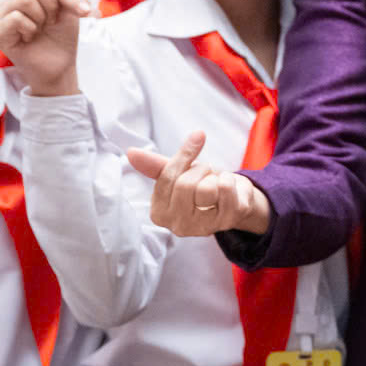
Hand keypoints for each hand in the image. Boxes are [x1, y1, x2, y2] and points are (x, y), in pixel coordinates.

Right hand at [0, 0, 90, 96]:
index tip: (86, 10)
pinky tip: (30, 38)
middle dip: (53, 5)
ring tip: (40, 29)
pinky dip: (31, 28)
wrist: (59, 67)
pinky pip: (16, 18)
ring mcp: (2, 15)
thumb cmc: (61, 36)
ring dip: (41, 18)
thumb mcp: (71, 7)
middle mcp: (12, 0)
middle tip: (53, 22)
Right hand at [127, 131, 272, 235]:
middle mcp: (178, 226)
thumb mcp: (177, 173)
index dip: (184, 155)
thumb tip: (130, 152)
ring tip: (216, 183)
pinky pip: (225, 189)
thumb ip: (154, 165)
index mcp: (159, 213)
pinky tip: (229, 188)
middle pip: (185, 184)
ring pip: (206, 189)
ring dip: (215, 176)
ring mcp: (203, 227)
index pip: (167, 177)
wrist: (235, 198)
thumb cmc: (201, 184)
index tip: (198, 137)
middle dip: (200, 169)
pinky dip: (230, 179)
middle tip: (207, 173)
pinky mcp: (226, 222)